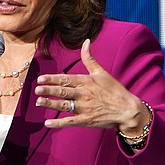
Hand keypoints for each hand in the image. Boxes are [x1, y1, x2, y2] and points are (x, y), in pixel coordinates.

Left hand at [34, 39, 148, 132]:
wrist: (127, 109)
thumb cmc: (114, 90)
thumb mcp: (102, 72)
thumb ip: (89, 58)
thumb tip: (86, 41)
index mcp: (86, 81)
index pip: (66, 79)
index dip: (53, 78)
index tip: (41, 78)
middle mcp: (84, 94)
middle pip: (63, 91)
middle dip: (49, 90)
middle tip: (36, 90)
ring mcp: (85, 108)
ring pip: (64, 105)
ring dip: (51, 104)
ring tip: (39, 102)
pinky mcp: (87, 120)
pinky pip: (70, 122)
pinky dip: (58, 123)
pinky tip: (47, 124)